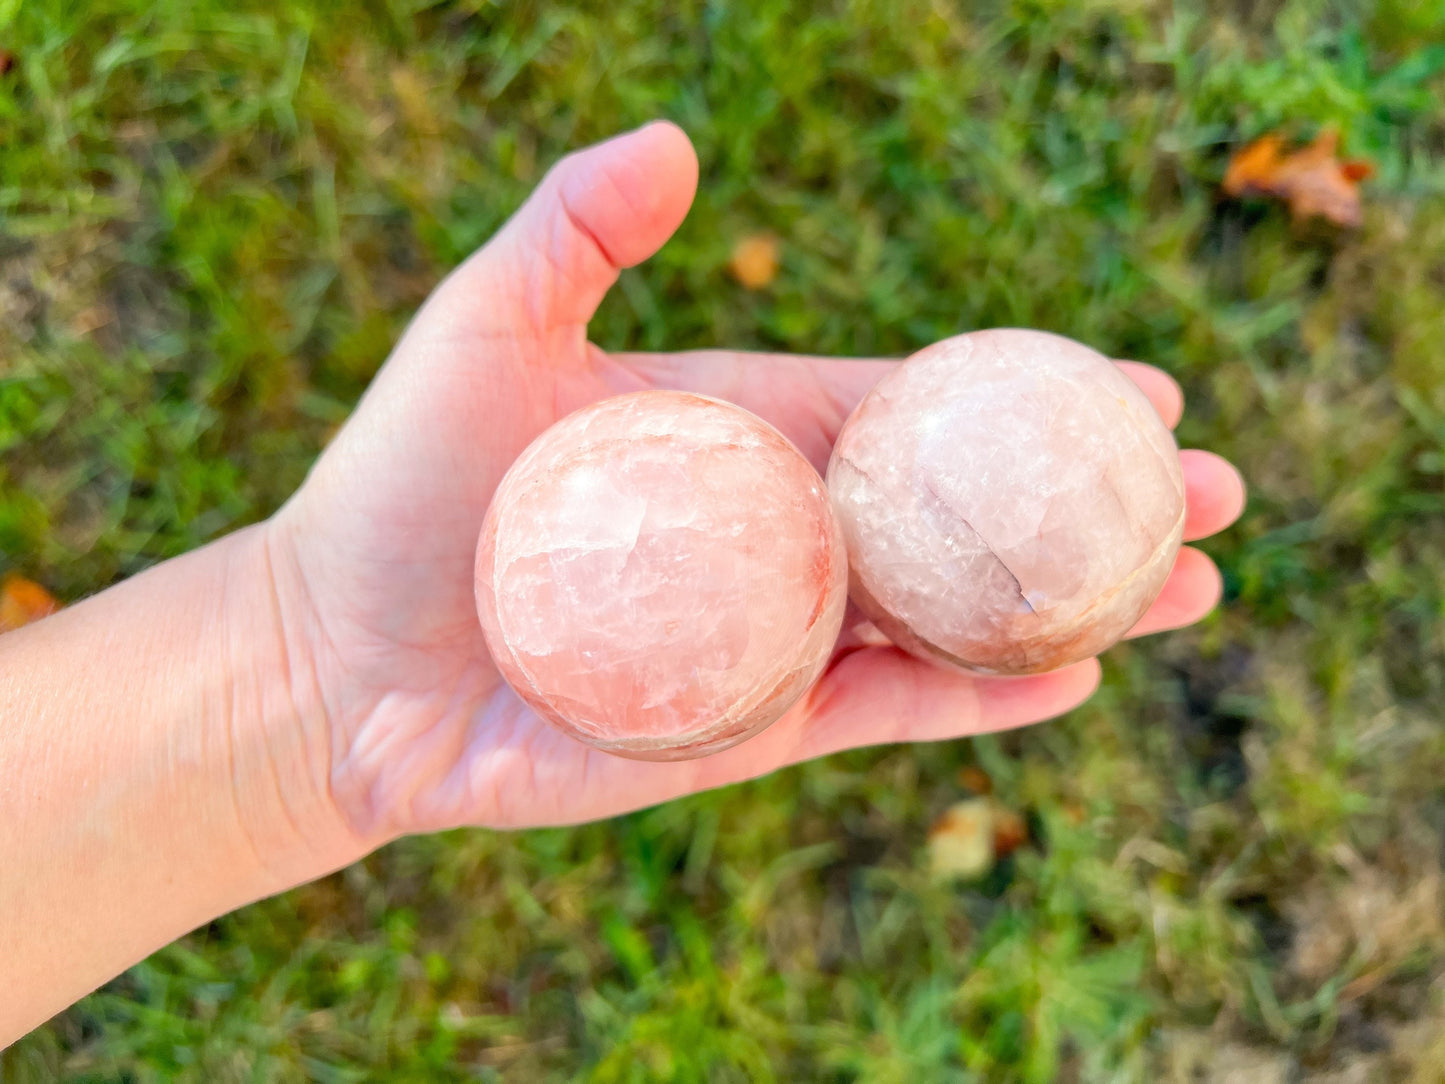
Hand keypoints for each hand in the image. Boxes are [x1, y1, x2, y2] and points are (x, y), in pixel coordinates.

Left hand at [265, 123, 1244, 846]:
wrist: (333, 654)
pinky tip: (1070, 679)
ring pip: (950, 620)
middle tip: (1215, 494)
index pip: (915, 411)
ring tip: (1193, 591)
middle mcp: (777, 535)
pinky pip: (881, 715)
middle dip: (1092, 507)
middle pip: (964, 518)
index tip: (1136, 389)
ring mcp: (772, 637)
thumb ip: (576, 229)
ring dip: (1072, 606)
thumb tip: (677, 137)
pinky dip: (973, 700)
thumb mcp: (483, 326)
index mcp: (741, 433)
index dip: (1027, 401)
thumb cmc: (400, 486)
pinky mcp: (743, 730)